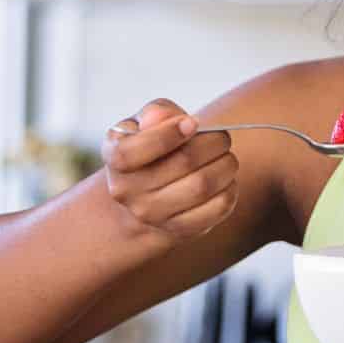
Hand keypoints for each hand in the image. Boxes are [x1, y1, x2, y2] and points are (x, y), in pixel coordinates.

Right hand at [102, 99, 237, 241]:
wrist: (143, 197)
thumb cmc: (149, 148)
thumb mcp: (144, 123)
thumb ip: (156, 112)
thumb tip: (166, 117)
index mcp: (114, 157)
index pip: (133, 151)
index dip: (167, 134)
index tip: (192, 123)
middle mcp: (127, 190)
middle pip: (183, 162)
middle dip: (213, 143)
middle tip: (222, 137)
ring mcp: (151, 214)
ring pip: (202, 186)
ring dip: (226, 166)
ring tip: (227, 157)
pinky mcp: (178, 230)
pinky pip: (216, 209)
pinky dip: (229, 190)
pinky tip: (226, 180)